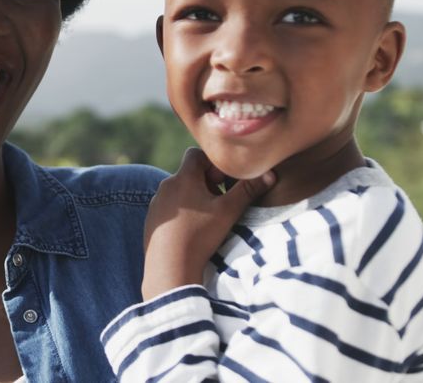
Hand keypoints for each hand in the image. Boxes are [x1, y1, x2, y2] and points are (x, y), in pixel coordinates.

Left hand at [141, 148, 274, 299]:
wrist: (170, 268)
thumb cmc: (199, 236)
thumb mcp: (228, 212)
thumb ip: (248, 190)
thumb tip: (270, 174)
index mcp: (182, 178)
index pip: (196, 154)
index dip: (213, 163)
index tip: (224, 182)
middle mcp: (165, 186)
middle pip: (189, 174)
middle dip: (206, 183)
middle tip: (220, 201)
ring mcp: (156, 204)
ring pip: (179, 191)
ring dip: (195, 198)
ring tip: (207, 218)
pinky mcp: (152, 220)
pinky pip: (169, 208)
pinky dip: (182, 213)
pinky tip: (191, 230)